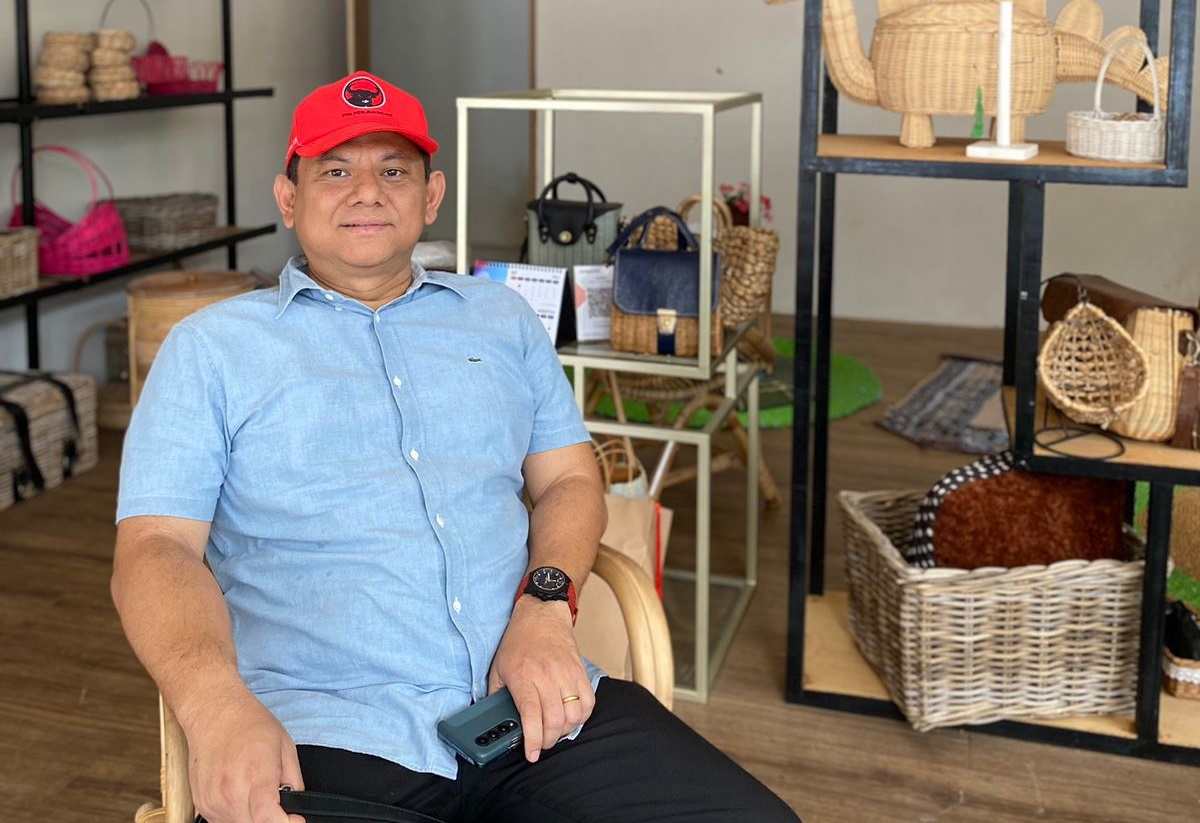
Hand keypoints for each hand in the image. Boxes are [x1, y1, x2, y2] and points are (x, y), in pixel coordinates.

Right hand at [178, 683, 305, 822]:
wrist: (214, 712)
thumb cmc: (250, 724)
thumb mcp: (285, 747)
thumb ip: (294, 782)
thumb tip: (296, 807)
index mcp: (256, 775)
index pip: (267, 817)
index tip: (294, 819)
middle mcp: (230, 791)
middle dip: (270, 818)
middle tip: (277, 803)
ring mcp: (213, 800)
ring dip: (252, 817)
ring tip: (254, 791)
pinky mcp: (201, 803)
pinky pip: (222, 821)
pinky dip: (236, 813)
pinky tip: (239, 792)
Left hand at [489, 597, 594, 762]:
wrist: (541, 614)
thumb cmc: (519, 640)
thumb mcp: (497, 667)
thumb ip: (494, 694)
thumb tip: (492, 718)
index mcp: (524, 677)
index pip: (532, 716)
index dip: (532, 740)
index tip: (531, 754)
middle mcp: (547, 677)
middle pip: (554, 721)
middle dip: (547, 741)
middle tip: (540, 743)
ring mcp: (566, 674)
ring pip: (573, 715)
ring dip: (564, 731)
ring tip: (554, 731)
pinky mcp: (580, 672)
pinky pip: (588, 702)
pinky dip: (581, 716)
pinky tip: (570, 717)